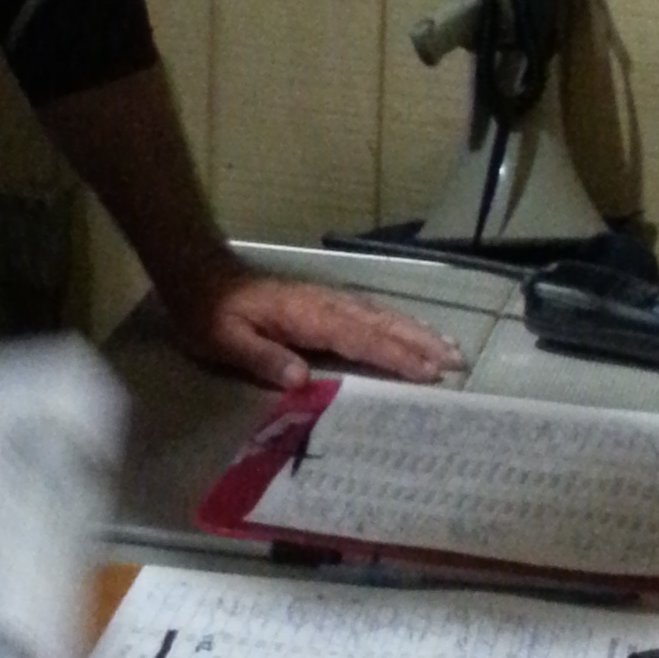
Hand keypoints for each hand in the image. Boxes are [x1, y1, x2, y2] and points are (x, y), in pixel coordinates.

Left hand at [176, 268, 464, 390]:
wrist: (200, 278)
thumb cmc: (211, 315)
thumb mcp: (225, 340)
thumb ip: (262, 358)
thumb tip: (302, 379)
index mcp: (308, 316)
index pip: (360, 338)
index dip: (395, 355)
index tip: (428, 372)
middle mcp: (327, 305)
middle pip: (382, 324)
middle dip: (421, 342)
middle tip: (457, 362)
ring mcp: (329, 301)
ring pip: (382, 316)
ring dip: (417, 332)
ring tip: (450, 348)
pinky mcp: (326, 304)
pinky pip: (371, 314)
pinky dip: (398, 324)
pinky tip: (412, 333)